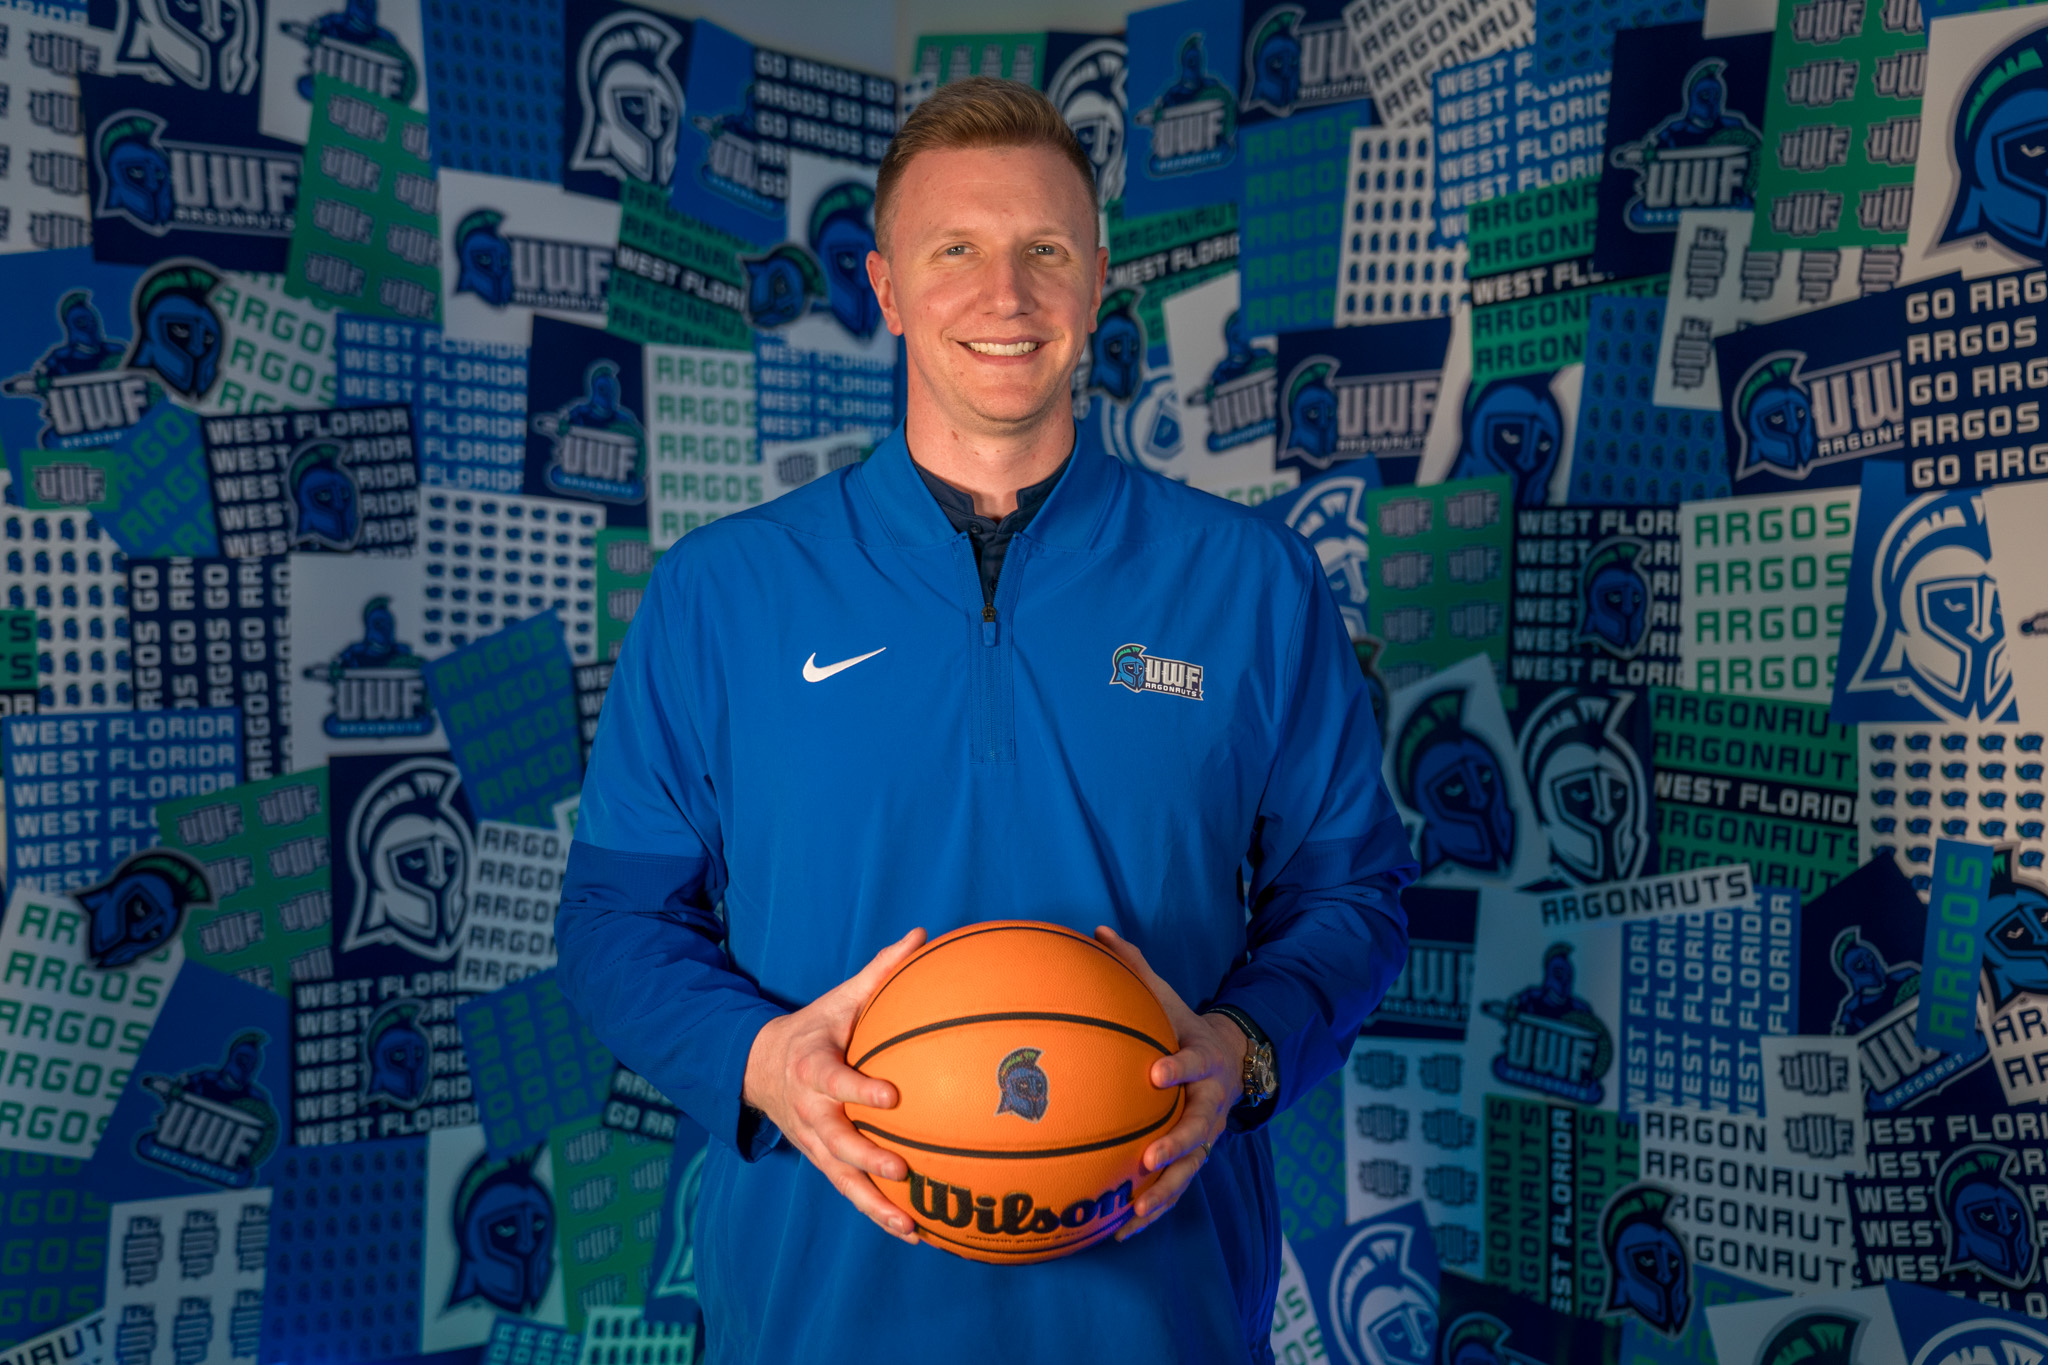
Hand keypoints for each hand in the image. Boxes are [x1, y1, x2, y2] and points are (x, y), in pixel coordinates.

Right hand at [742, 927, 927, 1244]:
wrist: (760, 1068)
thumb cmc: (815, 1030)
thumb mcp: (840, 999)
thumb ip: (881, 971)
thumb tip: (921, 935)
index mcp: (813, 1067)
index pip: (835, 1080)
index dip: (860, 1089)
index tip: (891, 1096)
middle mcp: (811, 1111)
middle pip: (836, 1140)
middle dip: (866, 1156)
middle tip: (900, 1169)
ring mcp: (814, 1143)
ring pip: (842, 1178)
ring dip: (873, 1204)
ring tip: (908, 1225)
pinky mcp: (822, 1162)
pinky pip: (849, 1192)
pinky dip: (877, 1214)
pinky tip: (912, 1232)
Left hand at [1094, 925, 1248, 1241]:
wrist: (1232, 1062)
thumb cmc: (1184, 1027)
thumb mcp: (1166, 997)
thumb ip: (1134, 968)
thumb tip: (1097, 930)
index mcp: (1202, 1060)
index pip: (1193, 1064)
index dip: (1178, 1069)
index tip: (1157, 1074)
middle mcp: (1210, 1104)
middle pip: (1199, 1128)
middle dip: (1176, 1144)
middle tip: (1150, 1157)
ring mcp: (1206, 1136)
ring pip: (1190, 1169)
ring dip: (1164, 1191)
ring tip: (1137, 1210)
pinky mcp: (1195, 1159)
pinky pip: (1175, 1189)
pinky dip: (1152, 1211)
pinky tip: (1121, 1232)